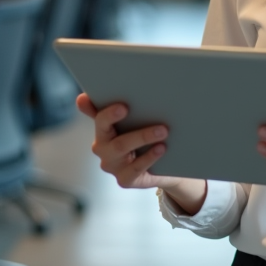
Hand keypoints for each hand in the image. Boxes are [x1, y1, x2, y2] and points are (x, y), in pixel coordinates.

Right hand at [75, 93, 207, 213]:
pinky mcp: (125, 179)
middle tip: (127, 107)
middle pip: (104, 129)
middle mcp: (102, 146)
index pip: (96, 114)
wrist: (168, 166)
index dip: (98, 107)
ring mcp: (112, 164)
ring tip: (162, 129)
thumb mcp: (140, 118)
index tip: (116, 102)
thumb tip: (121, 86)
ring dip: (141, 136)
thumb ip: (131, 102)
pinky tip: (161, 148)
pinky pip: (133, 169)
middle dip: (112, 116)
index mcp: (103, 128)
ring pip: (120, 148)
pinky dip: (148, 157)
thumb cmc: (149, 136)